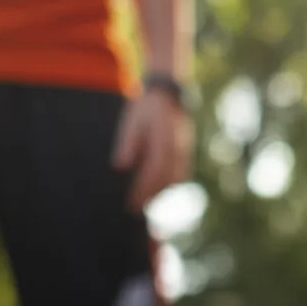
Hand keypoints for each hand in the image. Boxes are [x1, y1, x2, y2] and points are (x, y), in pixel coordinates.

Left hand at [111, 85, 192, 210]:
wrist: (167, 94)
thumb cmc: (145, 107)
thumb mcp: (132, 121)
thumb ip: (128, 143)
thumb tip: (121, 167)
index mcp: (163, 140)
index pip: (152, 172)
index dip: (142, 191)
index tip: (130, 205)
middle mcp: (177, 149)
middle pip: (164, 181)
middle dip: (150, 198)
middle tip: (134, 212)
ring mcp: (184, 152)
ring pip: (173, 180)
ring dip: (160, 194)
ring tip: (144, 205)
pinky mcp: (185, 153)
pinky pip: (179, 175)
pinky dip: (168, 186)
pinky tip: (157, 193)